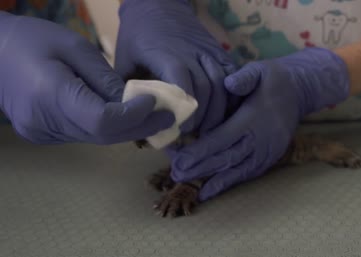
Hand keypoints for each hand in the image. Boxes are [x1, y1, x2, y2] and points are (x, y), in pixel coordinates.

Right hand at [0, 12, 173, 144]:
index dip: (134, 116)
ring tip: (151, 114)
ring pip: (95, 138)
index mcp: (49, 96)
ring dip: (126, 128)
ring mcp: (41, 133)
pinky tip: (122, 115)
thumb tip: (135, 103)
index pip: (102, 122)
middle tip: (168, 117)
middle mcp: (43, 123)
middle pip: (103, 136)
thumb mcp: (75, 48)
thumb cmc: (34, 40)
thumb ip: (105, 79)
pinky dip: (106, 127)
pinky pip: (83, 134)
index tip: (155, 102)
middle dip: (139, 126)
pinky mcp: (42, 135)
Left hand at [115, 0, 236, 133]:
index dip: (183, 109)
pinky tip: (224, 112)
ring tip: (209, 128)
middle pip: (206, 89)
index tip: (180, 128)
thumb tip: (132, 122)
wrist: (157, 4)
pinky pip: (232, 75)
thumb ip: (128, 90)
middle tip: (194, 134)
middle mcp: (192, 53)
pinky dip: (231, 96)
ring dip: (217, 109)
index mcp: (166, 55)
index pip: (182, 84)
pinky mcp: (219, 51)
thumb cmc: (137, 37)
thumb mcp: (123, 61)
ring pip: (222, 84)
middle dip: (202, 116)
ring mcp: (208, 51)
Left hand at [169, 47, 350, 200]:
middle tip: (176, 174)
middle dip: (200, 168)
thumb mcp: (259, 69)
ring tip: (188, 186)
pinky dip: (229, 182)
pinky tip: (211, 190)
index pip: (223, 138)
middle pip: (227, 158)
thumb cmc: (274, 79)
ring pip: (237, 170)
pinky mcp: (271, 158)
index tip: (179, 159)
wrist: (300, 90)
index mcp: (254, 118)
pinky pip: (249, 174)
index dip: (200, 150)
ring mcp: (268, 151)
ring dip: (212, 180)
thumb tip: (228, 83)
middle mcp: (261, 139)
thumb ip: (244, 77)